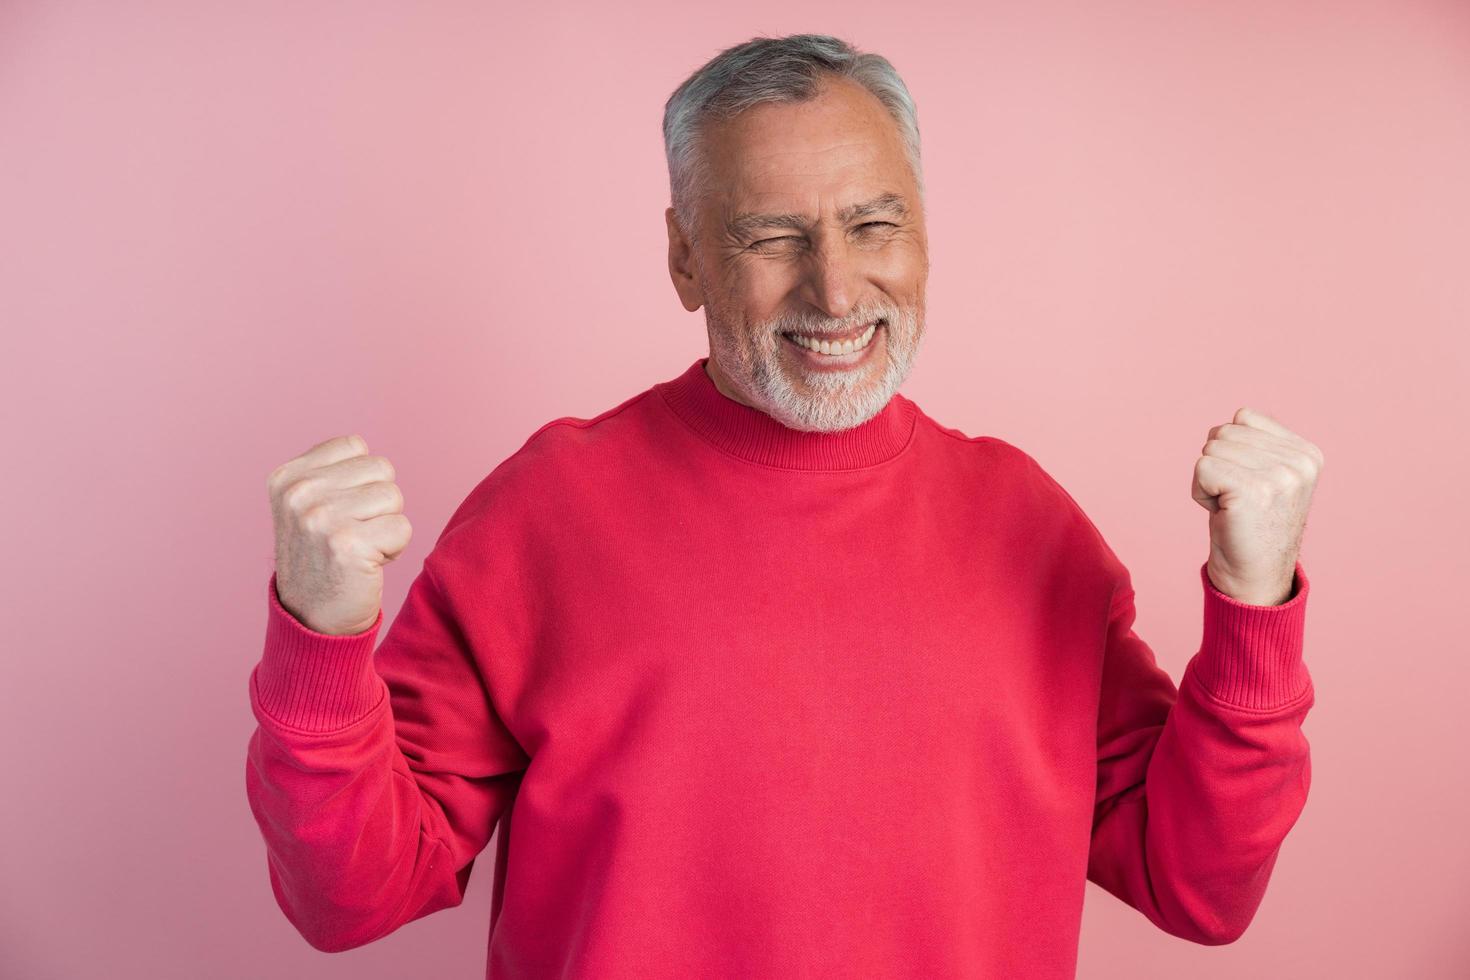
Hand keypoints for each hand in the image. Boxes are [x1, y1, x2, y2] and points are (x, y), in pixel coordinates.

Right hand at [266, 433, 412, 634]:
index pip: (356, 446)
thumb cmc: (321, 559)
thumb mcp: (306, 506)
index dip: (361, 481)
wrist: (311, 620)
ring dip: (386, 526)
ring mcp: (321, 518)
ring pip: (394, 497)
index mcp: (286, 477)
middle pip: (381, 469)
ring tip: (359, 549)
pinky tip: (367, 565)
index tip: (339, 513)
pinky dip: (395, 549)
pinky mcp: (348, 544)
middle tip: (352, 535)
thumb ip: (330, 472)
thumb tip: (367, 452)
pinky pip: (403, 527)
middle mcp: (299, 494)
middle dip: (378, 504)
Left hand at [1192, 408, 1323, 604]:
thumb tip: (1237, 415)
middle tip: (1235, 501)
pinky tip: (1222, 514)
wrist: (1253, 577)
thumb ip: (1258, 444)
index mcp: (1308, 453)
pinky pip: (1202, 468)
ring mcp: (1280, 475)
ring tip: (1231, 508)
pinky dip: (1200, 492)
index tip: (1247, 486)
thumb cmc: (1250, 525)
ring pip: (1210, 449)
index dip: (1230, 452)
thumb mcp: (1266, 475)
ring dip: (1207, 481)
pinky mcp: (1254, 490)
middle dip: (1216, 466)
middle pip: (1222, 432)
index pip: (1243, 417)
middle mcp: (1300, 462)